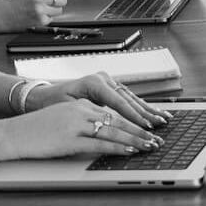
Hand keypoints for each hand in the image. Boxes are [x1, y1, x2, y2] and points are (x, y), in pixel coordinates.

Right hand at [0, 0, 71, 28]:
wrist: (3, 14)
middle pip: (64, 0)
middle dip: (58, 1)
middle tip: (47, 1)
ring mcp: (40, 9)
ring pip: (60, 10)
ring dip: (53, 10)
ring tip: (40, 8)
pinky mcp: (40, 20)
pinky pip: (52, 18)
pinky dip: (47, 17)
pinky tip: (36, 15)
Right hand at [0, 97, 160, 159]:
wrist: (11, 134)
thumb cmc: (36, 130)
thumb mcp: (63, 120)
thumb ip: (84, 123)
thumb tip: (107, 134)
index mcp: (81, 104)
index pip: (114, 111)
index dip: (134, 120)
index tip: (150, 127)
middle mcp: (81, 111)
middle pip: (118, 119)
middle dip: (141, 130)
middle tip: (158, 138)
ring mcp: (75, 124)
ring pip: (113, 131)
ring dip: (135, 139)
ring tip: (151, 146)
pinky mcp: (69, 139)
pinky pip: (99, 144)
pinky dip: (117, 147)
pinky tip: (130, 151)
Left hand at [44, 72, 171, 128]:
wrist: (42, 96)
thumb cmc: (52, 104)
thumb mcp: (69, 110)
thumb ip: (90, 116)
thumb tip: (107, 126)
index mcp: (93, 82)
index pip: (118, 101)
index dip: (133, 115)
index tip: (145, 126)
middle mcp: (103, 79)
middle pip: (129, 99)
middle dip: (146, 114)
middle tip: (160, 125)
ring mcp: (107, 81)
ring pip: (132, 98)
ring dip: (148, 110)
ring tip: (163, 119)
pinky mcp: (109, 87)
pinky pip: (128, 98)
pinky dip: (141, 107)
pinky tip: (153, 113)